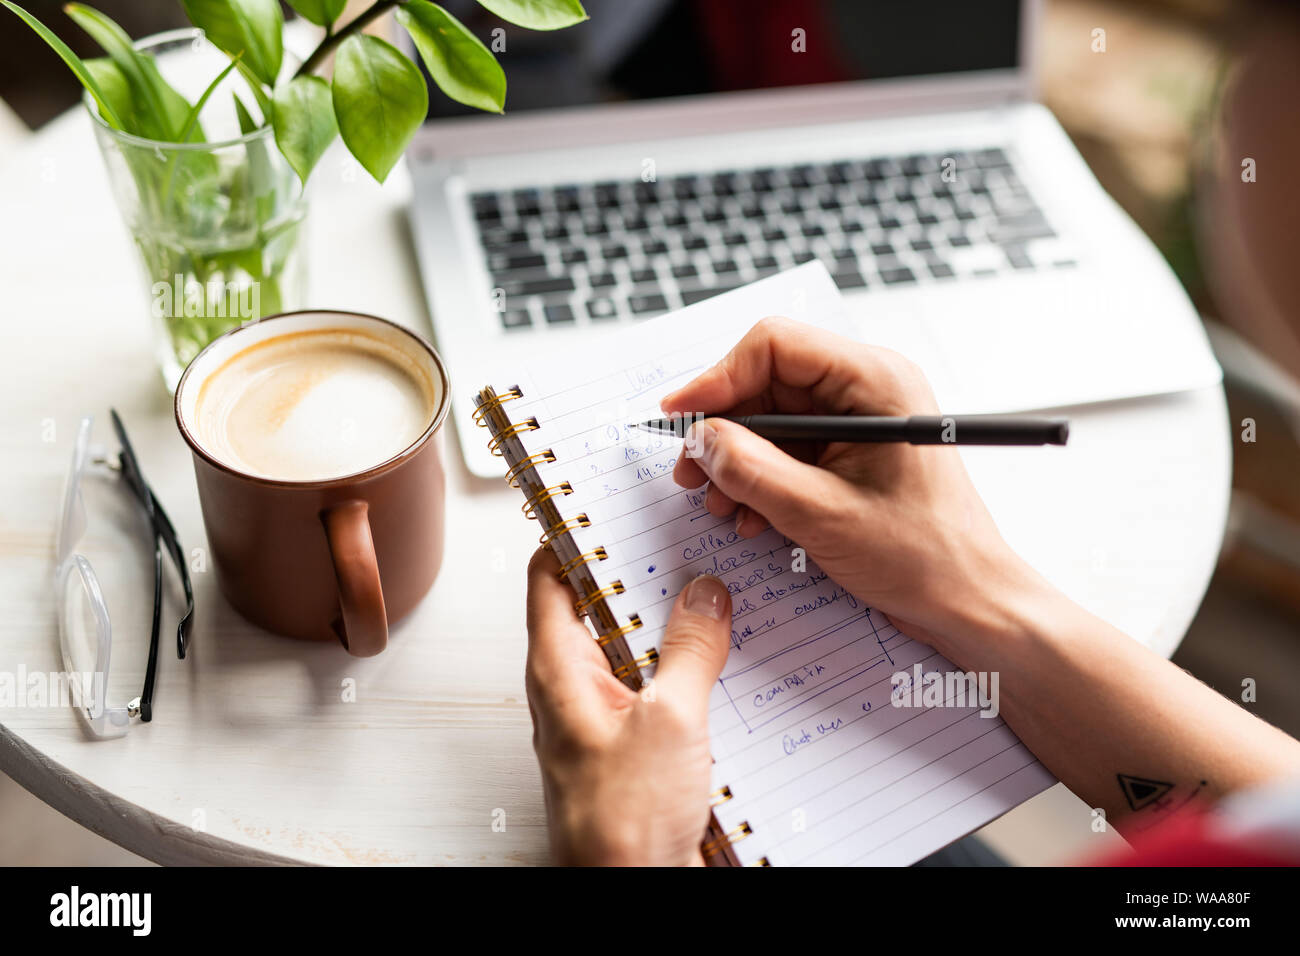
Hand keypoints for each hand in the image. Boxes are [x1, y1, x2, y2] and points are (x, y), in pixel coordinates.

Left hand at [525, 547, 732, 865]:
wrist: (633, 891)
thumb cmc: (620, 828)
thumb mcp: (670, 721)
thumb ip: (689, 650)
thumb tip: (704, 595)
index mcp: (558, 670)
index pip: (550, 576)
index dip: (574, 533)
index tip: (608, 501)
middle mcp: (574, 687)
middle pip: (599, 606)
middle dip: (642, 573)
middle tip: (684, 539)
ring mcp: (606, 716)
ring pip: (635, 646)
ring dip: (672, 622)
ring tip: (715, 590)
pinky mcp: (636, 743)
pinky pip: (658, 686)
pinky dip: (687, 665)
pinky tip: (725, 658)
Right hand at [664, 316, 1037, 654]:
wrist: (966, 602)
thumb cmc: (924, 556)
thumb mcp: (822, 515)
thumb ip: (753, 471)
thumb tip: (701, 439)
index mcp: (874, 381)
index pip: (775, 345)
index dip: (718, 377)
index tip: (680, 418)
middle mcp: (865, 389)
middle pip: (766, 382)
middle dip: (723, 431)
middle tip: (691, 474)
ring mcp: (856, 422)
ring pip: (770, 420)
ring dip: (737, 463)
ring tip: (724, 507)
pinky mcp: (848, 453)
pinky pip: (786, 450)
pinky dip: (759, 480)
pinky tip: (753, 518)